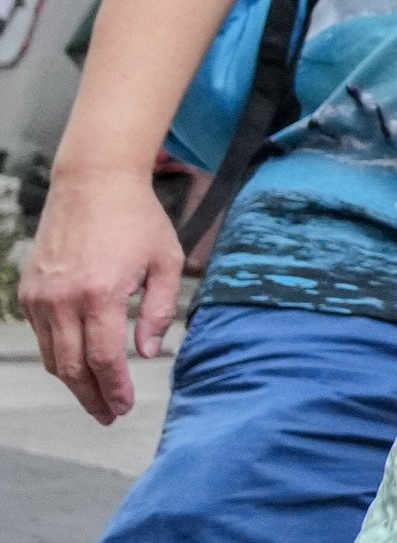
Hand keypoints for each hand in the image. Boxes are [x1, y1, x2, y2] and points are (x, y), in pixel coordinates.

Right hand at [20, 161, 186, 423]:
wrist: (93, 183)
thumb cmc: (137, 219)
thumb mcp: (166, 260)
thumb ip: (158, 310)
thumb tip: (148, 354)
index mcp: (101, 293)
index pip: (105, 358)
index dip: (115, 389)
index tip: (125, 408)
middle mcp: (63, 299)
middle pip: (73, 367)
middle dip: (92, 397)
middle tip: (110, 415)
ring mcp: (41, 297)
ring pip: (52, 357)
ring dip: (73, 382)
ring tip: (96, 398)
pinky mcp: (29, 292)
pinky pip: (41, 337)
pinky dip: (58, 356)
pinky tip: (78, 365)